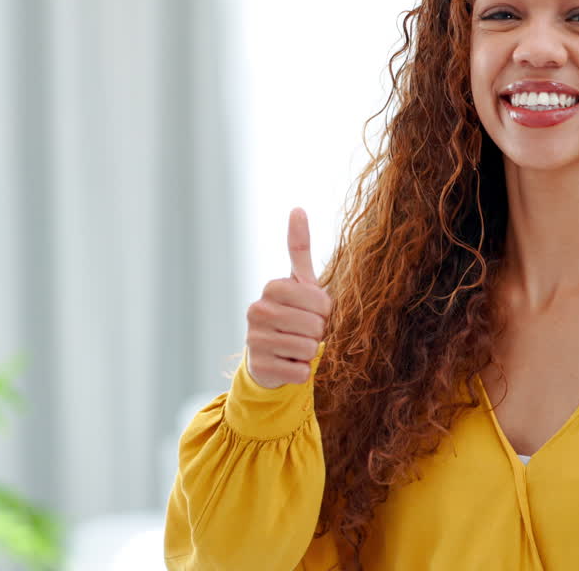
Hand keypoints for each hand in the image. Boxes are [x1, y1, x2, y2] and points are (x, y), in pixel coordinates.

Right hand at [244, 207, 331, 388]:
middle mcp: (257, 310)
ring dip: (310, 352)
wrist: (270, 356)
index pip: (320, 301)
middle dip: (318, 332)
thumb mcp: (299, 283)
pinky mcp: (259, 367)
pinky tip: (288, 364)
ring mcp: (254, 340)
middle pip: (316, 325)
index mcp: (272, 287)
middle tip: (304, 332)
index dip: (324, 310)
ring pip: (308, 348)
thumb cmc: (293, 315)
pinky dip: (301, 371)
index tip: (312, 311)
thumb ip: (299, 248)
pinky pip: (300, 371)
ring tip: (295, 346)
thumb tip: (297, 208)